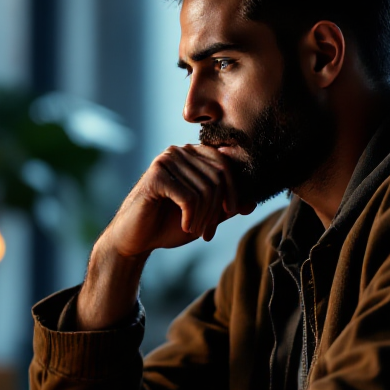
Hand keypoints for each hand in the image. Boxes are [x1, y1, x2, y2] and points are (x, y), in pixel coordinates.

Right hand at [105, 143, 253, 257]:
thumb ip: (226, 207)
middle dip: (218, 208)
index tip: (231, 213)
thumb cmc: (168, 224)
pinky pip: (189, 197)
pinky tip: (185, 227)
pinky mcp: (156, 176)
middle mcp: (179, 151)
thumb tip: (253, 202)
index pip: (226, 164)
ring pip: (205, 189)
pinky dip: (191, 217)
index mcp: (191, 154)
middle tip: (208, 231)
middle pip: (218, 177)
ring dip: (204, 217)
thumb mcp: (204, 215)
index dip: (234, 190)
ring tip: (196, 231)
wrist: (136, 238)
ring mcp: (166, 160)